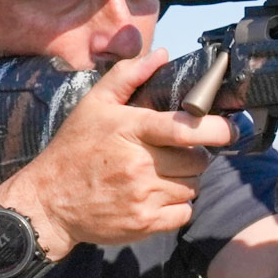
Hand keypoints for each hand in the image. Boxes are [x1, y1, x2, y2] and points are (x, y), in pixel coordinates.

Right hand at [0, 49, 232, 254]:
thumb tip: (162, 54)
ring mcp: (142, 196)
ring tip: (161, 173)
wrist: (48, 201)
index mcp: (131, 130)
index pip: (185, 128)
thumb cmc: (74, 148)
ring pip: (193, 186)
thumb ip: (128, 75)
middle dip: (193, 155)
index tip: (229, 129)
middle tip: (174, 153)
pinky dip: (178, 206)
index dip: (216, 129)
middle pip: (197, 160)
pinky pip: (184, 213)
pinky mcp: (144, 223)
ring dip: (185, 180)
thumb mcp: (94, 104)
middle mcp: (139, 164)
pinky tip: (157, 196)